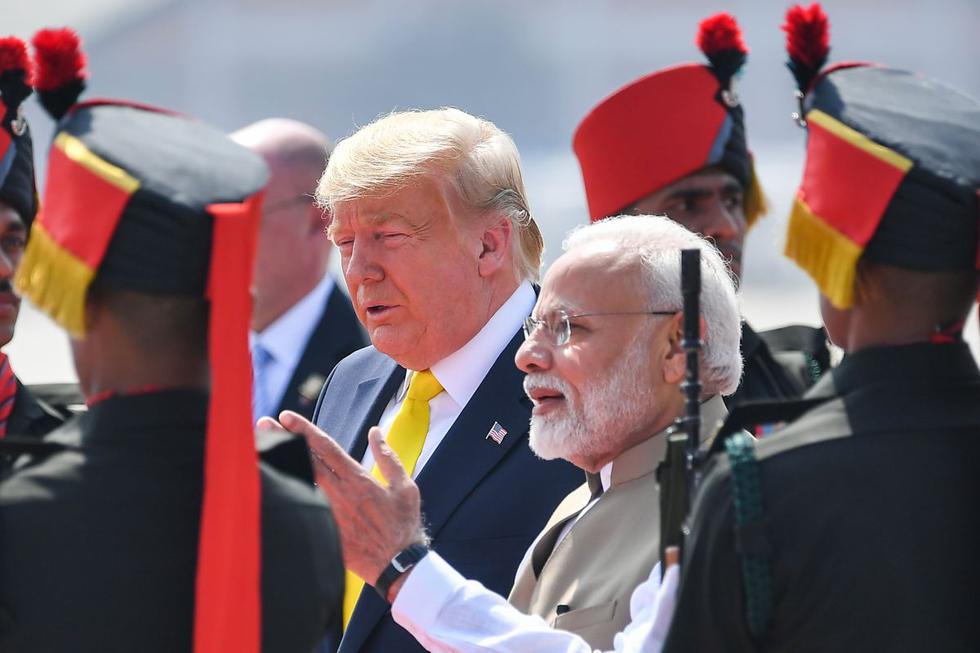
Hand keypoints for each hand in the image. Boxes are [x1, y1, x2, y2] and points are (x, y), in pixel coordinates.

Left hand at [270, 412, 427, 584]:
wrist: (396, 564)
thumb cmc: (403, 524)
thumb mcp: (404, 487)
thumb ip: (387, 457)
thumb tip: (375, 432)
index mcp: (358, 479)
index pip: (326, 447)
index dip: (304, 429)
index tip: (286, 416)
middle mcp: (339, 493)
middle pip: (305, 460)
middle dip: (283, 440)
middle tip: (264, 424)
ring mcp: (329, 512)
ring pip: (299, 482)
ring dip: (280, 464)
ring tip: (262, 449)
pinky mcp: (325, 529)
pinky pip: (302, 506)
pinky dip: (287, 491)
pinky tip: (273, 484)